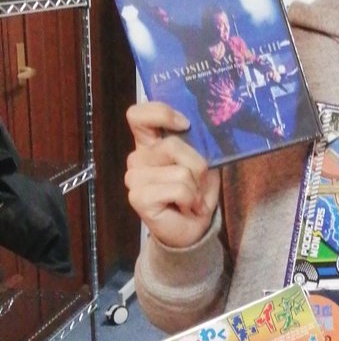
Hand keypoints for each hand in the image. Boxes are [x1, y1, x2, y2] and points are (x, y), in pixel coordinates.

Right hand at [124, 102, 220, 247]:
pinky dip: (190, 199)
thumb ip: (195, 143)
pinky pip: (177, 189)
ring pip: (179, 170)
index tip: (185, 124)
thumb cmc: (197, 192)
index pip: (138, 115)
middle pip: (172, 145)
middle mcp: (138, 157)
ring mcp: (134, 178)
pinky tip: (186, 207)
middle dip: (197, 166)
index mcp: (150, 143)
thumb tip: (193, 128)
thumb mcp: (202, 162)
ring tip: (191, 198)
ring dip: (195, 187)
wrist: (194, 228)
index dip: (160, 113)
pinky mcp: (138, 197)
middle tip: (196, 184)